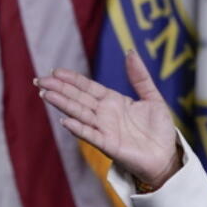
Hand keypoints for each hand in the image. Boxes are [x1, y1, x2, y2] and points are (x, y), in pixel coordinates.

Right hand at [36, 50, 180, 188]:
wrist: (167, 155)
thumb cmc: (159, 128)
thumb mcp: (153, 97)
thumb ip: (140, 77)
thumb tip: (130, 51)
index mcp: (113, 101)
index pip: (88, 87)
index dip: (72, 79)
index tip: (55, 71)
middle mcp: (105, 114)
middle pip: (79, 99)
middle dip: (60, 89)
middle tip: (40, 80)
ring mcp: (105, 129)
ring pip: (80, 114)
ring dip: (63, 104)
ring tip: (46, 94)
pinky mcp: (109, 145)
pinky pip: (91, 135)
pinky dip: (79, 128)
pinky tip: (66, 121)